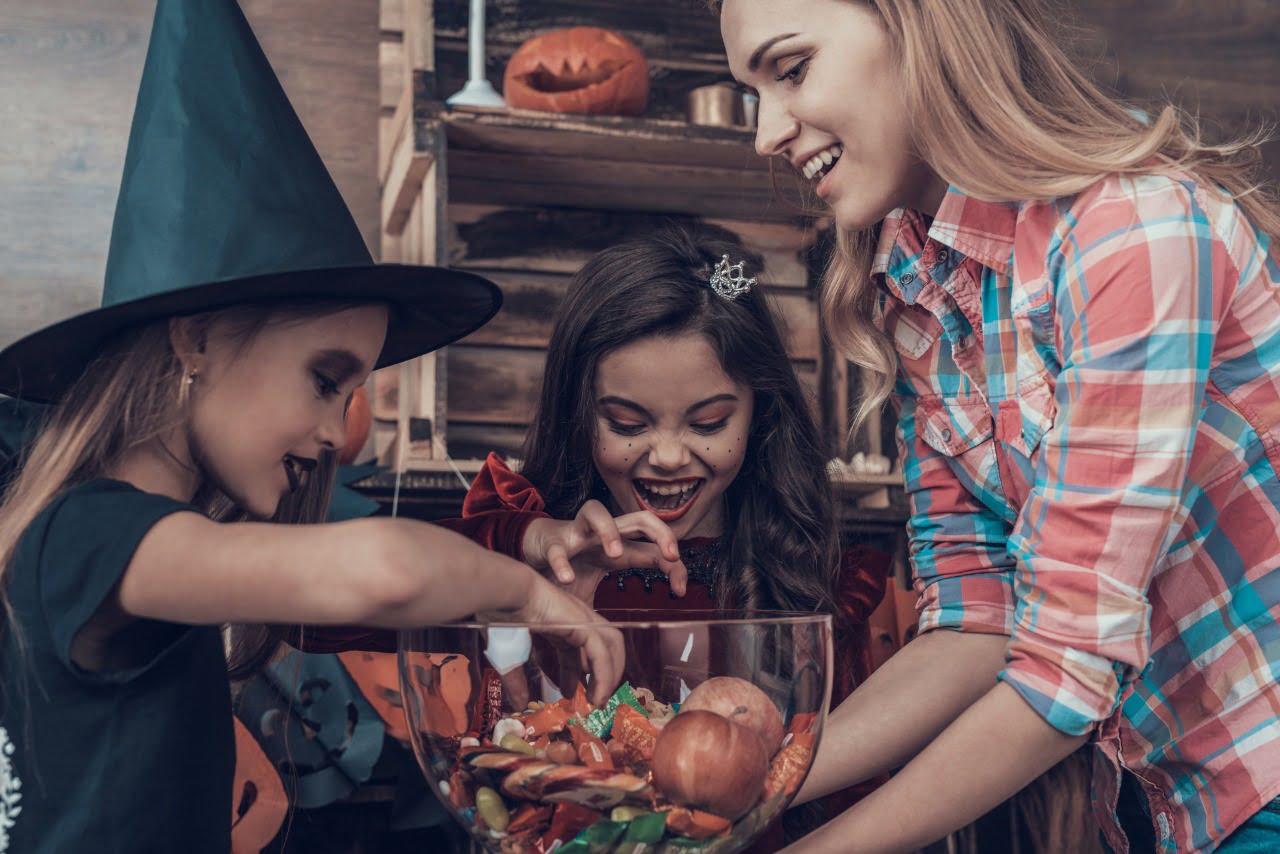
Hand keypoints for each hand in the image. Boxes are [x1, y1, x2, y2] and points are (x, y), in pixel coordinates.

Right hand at [511, 575, 625, 705]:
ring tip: (599, 701)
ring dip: (609, 676)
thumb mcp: (509, 655)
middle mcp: (577, 620)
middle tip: (596, 700)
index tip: (571, 694)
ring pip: (611, 647)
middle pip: (604, 646)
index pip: (579, 649)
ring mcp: (583, 619)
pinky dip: (603, 677)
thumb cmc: (501, 615)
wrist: (505, 593)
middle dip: (603, 673)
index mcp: (560, 623)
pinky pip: (602, 655)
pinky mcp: (585, 625)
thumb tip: (518, 704)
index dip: (577, 674)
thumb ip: (516, 679)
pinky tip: (596, 696)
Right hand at [522, 501, 687, 599]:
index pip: (656, 549)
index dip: (675, 566)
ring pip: (598, 512)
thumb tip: (613, 649)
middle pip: (641, 518)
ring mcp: (578, 534)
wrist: (533, 552)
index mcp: (620, 549)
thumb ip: (606, 613)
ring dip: (610, 531)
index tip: (681, 591)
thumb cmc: (568, 567)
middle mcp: (603, 536)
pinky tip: (567, 578)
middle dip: (661, 532)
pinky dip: (562, 562)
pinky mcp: (552, 541)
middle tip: (670, 555)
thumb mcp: (593, 590)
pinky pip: (558, 548)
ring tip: (616, 554)